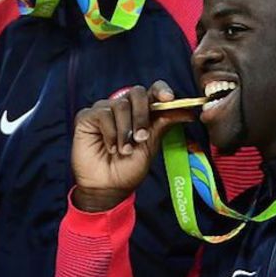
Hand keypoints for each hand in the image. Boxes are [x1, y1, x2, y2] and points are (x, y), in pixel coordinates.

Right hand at [71, 82, 194, 211]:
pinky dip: (110, 133)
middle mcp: (123, 108)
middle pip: (136, 93)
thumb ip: (163, 125)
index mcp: (141, 112)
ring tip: (124, 150)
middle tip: (141, 137)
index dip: (161, 90)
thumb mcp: (150, 146)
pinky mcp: (87, 117)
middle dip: (142, 114)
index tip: (169, 98)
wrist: (107, 187)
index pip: (152, 91)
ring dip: (125, 131)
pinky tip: (110, 148)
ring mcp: (104, 110)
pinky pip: (102, 114)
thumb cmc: (128, 168)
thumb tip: (188, 112)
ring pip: (119, 105)